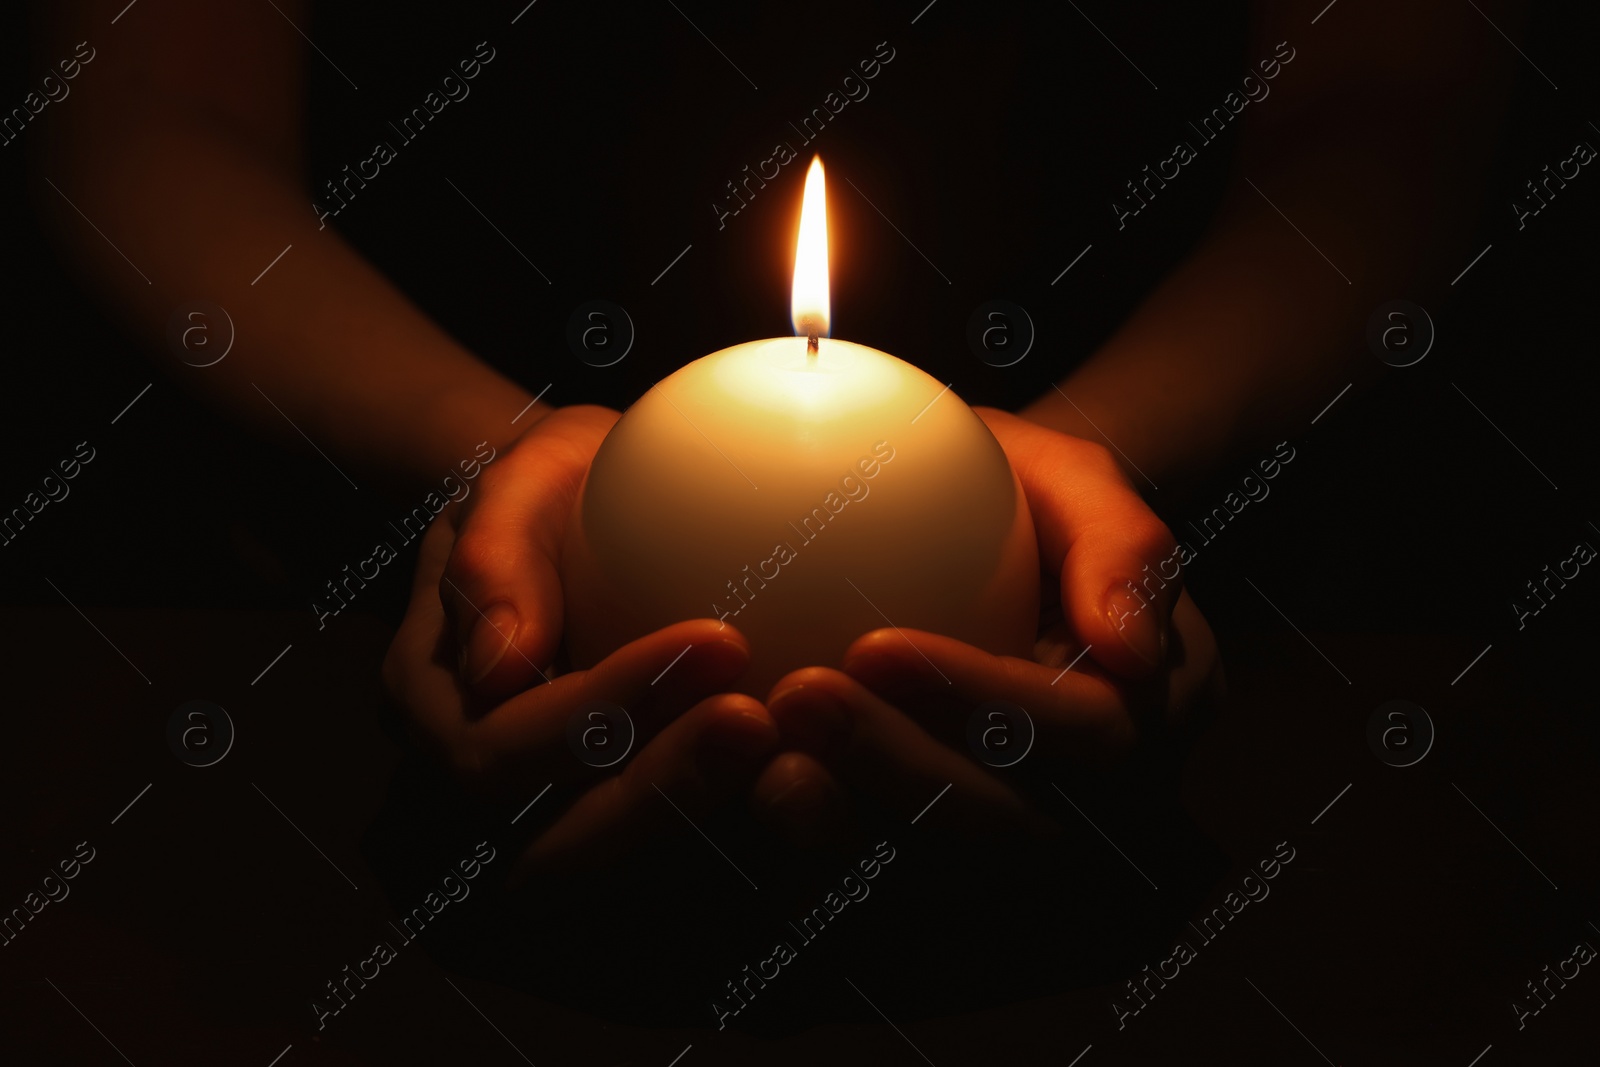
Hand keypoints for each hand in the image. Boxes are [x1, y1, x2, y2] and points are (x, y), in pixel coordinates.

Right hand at [382, 406, 779, 875]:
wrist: (580, 530)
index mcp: (431, 716)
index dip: (602, 712)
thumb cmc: (550, 495)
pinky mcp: (639, 853)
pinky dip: (760, 840)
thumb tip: (498, 668)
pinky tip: (832, 782)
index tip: (718, 639)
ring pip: (627, 893)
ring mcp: (556, 842)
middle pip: (559, 854)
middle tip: (761, 720)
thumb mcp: (514, 485)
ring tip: (804, 758)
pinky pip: (692, 884)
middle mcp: (480, 809)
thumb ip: (494, 560)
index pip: (499, 753)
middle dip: (666, 792)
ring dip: (720, 828)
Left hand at [753, 408, 1222, 844]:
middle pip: (1011, 821)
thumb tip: (1130, 649)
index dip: (984, 701)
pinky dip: (815, 824)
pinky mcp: (936, 843)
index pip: (1087, 731)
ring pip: (940, 863)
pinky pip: (879, 856)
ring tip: (764, 758)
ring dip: (847, 817)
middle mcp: (1099, 799)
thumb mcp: (1084, 482)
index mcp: (1154, 713)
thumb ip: (1126, 548)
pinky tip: (742, 778)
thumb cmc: (1037, 499)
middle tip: (798, 700)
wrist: (999, 545)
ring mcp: (1017, 830)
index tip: (875, 647)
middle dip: (902, 771)